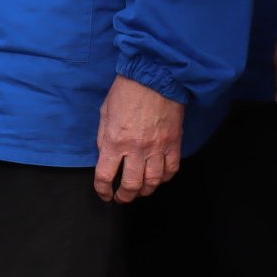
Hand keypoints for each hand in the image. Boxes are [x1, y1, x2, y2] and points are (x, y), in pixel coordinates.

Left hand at [93, 75, 184, 203]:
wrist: (153, 78)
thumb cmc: (125, 92)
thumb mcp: (104, 114)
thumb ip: (104, 138)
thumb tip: (105, 157)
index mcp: (114, 141)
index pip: (105, 176)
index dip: (103, 190)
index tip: (104, 194)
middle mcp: (136, 149)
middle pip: (131, 185)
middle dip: (125, 196)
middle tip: (121, 198)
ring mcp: (157, 148)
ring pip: (153, 181)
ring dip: (145, 190)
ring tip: (139, 191)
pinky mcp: (174, 144)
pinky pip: (171, 169)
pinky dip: (165, 178)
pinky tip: (158, 178)